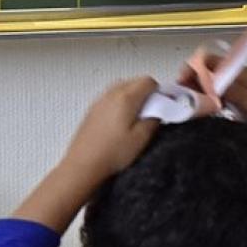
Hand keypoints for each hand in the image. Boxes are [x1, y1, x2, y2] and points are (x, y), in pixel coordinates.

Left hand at [11, 77, 160, 232]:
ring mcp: (99, 101)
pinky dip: (120, 101)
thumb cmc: (113, 153)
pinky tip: (121, 121)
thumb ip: (154, 119)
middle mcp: (111, 94)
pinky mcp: (92, 109)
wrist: (83, 165)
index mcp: (126, 98)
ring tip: (136, 116)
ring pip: (122, 87)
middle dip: (147, 92)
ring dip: (133, 95)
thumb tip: (159, 110)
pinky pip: (111, 96)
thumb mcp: (142, 138)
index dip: (160, 91)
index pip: (148, 81)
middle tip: (153, 110)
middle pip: (135, 81)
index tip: (164, 104)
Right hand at [179, 54, 246, 133]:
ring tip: (191, 108)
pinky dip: (203, 101)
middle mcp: (232, 75)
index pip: (205, 60)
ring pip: (204, 84)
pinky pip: (210, 95)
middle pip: (201, 71)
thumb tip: (210, 81)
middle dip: (188, 83)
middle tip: (183, 100)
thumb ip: (232, 91)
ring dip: (194, 93)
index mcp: (237, 71)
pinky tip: (203, 112)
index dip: (190, 69)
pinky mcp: (231, 97)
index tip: (182, 83)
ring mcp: (231, 86)